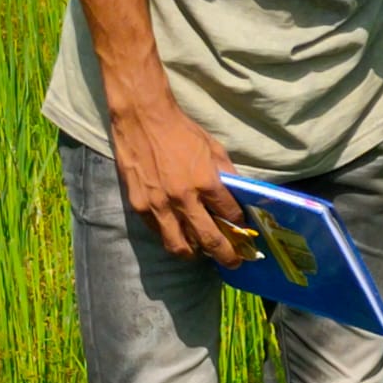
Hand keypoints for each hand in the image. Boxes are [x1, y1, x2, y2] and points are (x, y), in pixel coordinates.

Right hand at [109, 97, 246, 267]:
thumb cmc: (181, 132)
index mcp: (205, 182)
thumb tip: (237, 195)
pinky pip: (159, 233)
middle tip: (234, 261)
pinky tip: (179, 235)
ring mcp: (158, 206)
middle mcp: (183, 199)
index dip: (238, 225)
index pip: (229, 215)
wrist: (143, 120)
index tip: (243, 230)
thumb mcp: (213, 148)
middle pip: (208, 239)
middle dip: (225, 254)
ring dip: (195, 253)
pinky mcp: (139, 207)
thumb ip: (226, 174)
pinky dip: (171, 238)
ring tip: (204, 253)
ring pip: (179, 245)